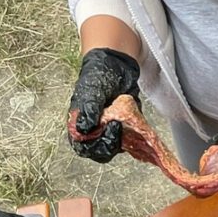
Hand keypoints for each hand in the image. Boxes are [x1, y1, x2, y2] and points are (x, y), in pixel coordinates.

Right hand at [69, 48, 140, 162]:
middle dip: (112, 143)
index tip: (108, 129)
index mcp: (80, 124)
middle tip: (118, 126)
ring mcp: (110, 130)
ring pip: (118, 147)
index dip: (96, 145)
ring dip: (125, 139)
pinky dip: (136, 136)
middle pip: (102, 151)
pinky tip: (137, 124)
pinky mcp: (125, 128)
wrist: (115, 65)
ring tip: (126, 121)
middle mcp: (94, 131)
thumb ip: (88, 110)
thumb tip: (83, 128)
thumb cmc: (97, 76)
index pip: (84, 147)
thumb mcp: (91, 92)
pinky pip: (131, 139)